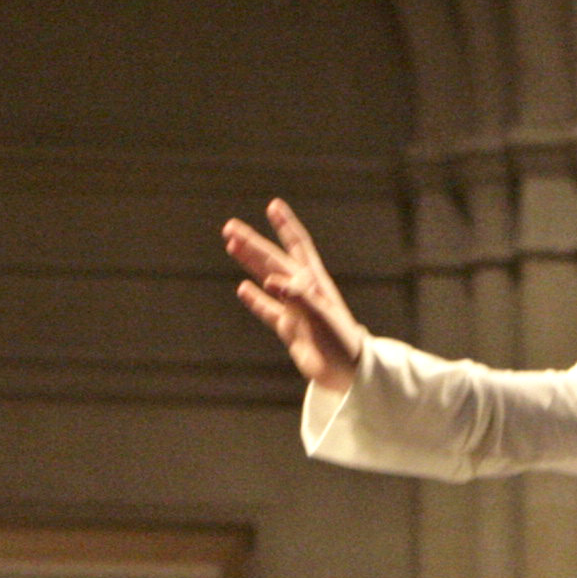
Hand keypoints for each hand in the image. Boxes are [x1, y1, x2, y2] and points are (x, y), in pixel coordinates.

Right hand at [219, 197, 368, 393]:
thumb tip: (270, 280)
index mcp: (314, 281)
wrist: (346, 372)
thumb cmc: (340, 341)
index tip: (273, 206)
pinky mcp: (289, 328)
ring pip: (265, 279)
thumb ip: (298, 297)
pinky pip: (268, 310)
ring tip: (231, 246)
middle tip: (229, 227)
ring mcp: (294, 307)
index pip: (298, 245)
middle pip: (273, 259)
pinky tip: (242, 288)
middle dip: (253, 243)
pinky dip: (255, 299)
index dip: (286, 225)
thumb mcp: (321, 316)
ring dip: (249, 263)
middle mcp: (302, 289)